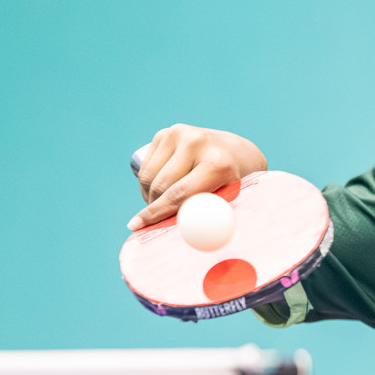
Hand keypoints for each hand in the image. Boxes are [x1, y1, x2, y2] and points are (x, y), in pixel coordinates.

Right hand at [129, 124, 266, 229]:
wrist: (237, 151)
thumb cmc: (236, 182)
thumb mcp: (232, 199)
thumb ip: (211, 217)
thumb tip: (185, 242)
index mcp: (218, 163)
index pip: (178, 195)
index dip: (156, 214)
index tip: (137, 227)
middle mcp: (197, 142)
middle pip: (160, 186)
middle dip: (153, 207)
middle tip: (153, 222)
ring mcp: (180, 134)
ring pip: (148, 176)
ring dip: (149, 195)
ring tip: (163, 203)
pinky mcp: (167, 133)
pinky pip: (145, 165)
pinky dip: (147, 182)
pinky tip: (160, 187)